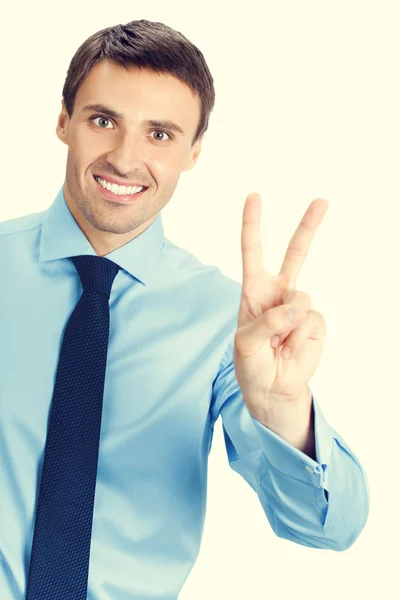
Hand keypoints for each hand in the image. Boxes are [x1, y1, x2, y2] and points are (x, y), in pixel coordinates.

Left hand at [234, 193, 327, 433]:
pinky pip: (310, 321)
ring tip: (278, 345)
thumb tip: (297, 307)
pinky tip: (291, 350)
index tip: (254, 197)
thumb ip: (267, 322)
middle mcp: (278, 292)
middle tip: (321, 201)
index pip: (253, 251)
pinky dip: (299, 339)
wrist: (272, 389)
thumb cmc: (251, 363)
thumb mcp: (245, 343)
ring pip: (300, 298)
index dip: (253, 225)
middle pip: (295, 254)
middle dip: (308, 227)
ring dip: (287, 326)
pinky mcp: (314, 322)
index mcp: (254, 290)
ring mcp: (299, 306)